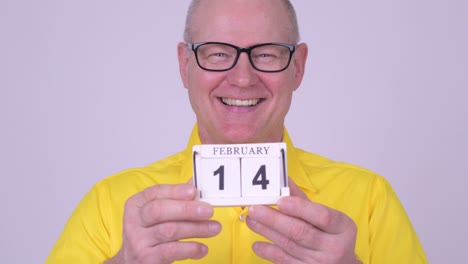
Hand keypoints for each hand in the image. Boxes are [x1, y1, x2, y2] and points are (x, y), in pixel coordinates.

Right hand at [107, 181, 221, 263]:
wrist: (132, 261)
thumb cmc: (149, 232)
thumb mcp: (157, 213)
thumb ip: (176, 198)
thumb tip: (198, 182)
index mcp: (136, 204)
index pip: (155, 193)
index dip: (175, 191)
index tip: (194, 191)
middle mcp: (134, 222)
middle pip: (159, 210)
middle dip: (187, 209)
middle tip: (209, 210)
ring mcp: (138, 241)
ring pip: (169, 231)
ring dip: (196, 228)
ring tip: (215, 228)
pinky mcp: (147, 259)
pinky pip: (171, 251)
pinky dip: (191, 249)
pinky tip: (203, 248)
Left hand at [246, 179, 360, 263]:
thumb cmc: (332, 236)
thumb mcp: (326, 218)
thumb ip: (303, 200)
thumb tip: (284, 179)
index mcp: (342, 228)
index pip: (322, 216)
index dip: (300, 208)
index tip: (280, 201)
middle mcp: (333, 247)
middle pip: (300, 232)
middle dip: (274, 219)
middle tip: (255, 209)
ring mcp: (319, 262)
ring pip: (288, 245)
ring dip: (266, 231)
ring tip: (251, 219)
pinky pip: (283, 261)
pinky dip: (268, 252)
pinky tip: (257, 243)